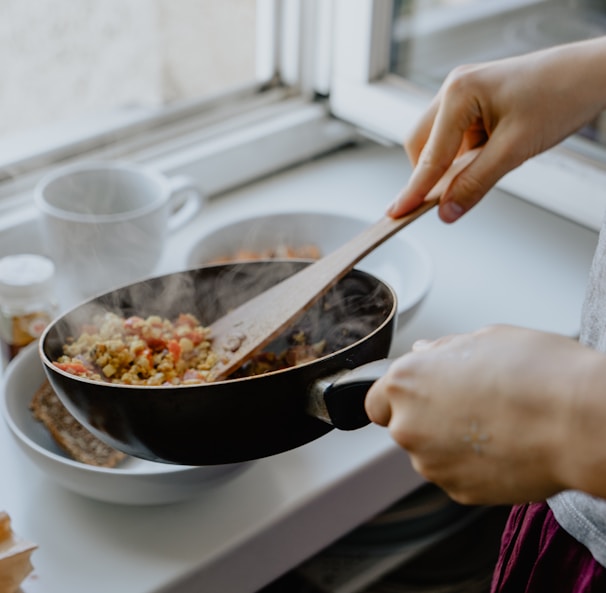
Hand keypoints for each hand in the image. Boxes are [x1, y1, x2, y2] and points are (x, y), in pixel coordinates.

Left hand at [365, 325, 605, 504]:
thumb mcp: (484, 338)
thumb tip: (425, 353)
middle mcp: (408, 425)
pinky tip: (503, 446)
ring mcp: (431, 463)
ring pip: (430, 453)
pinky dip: (472, 465)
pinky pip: (456, 475)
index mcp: (406, 382)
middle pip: (404, 426)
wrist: (577, 421)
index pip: (376, 400)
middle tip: (469, 404)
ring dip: (450, 443)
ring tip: (494, 424)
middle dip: (427, 417)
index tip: (418, 396)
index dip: (397, 398)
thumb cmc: (535, 372)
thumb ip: (443, 350)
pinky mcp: (458, 491)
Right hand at [389, 37, 605, 222]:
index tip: (397, 212)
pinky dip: (464, 156)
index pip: (429, 155)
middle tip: (441, 201)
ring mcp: (463, 95)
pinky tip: (488, 158)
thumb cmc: (561, 95)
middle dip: (430, 175)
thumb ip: (475, 183)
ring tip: (485, 170)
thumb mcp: (515, 150)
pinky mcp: (475, 104)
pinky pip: (455, 138)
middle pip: (421, 145)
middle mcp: (455, 89)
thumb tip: (447, 210)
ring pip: (437, 143)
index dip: (414, 189)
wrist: (594, 74)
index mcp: (459, 93)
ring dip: (450, 165)